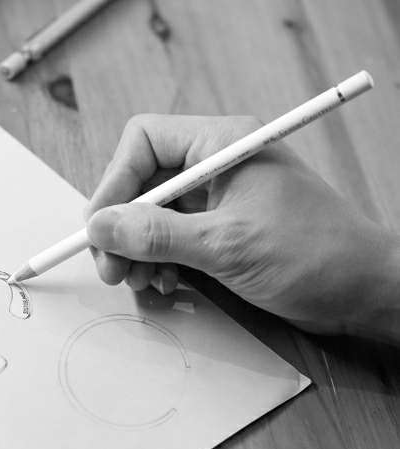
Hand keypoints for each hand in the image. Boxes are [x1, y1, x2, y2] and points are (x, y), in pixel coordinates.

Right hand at [86, 114, 399, 337]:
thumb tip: (100, 226)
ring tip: (140, 282)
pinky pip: (171, 238)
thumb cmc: (314, 254)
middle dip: (122, 227)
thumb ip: (157, 235)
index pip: (143, 142)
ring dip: (137, 250)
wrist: (364, 292)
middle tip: (111, 268)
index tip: (99, 227)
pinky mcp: (220, 229)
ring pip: (152, 215)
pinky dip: (158, 262)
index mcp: (221, 145)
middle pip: (142, 183)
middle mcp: (215, 165)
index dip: (114, 182)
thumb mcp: (226, 245)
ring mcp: (217, 199)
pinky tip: (164, 285)